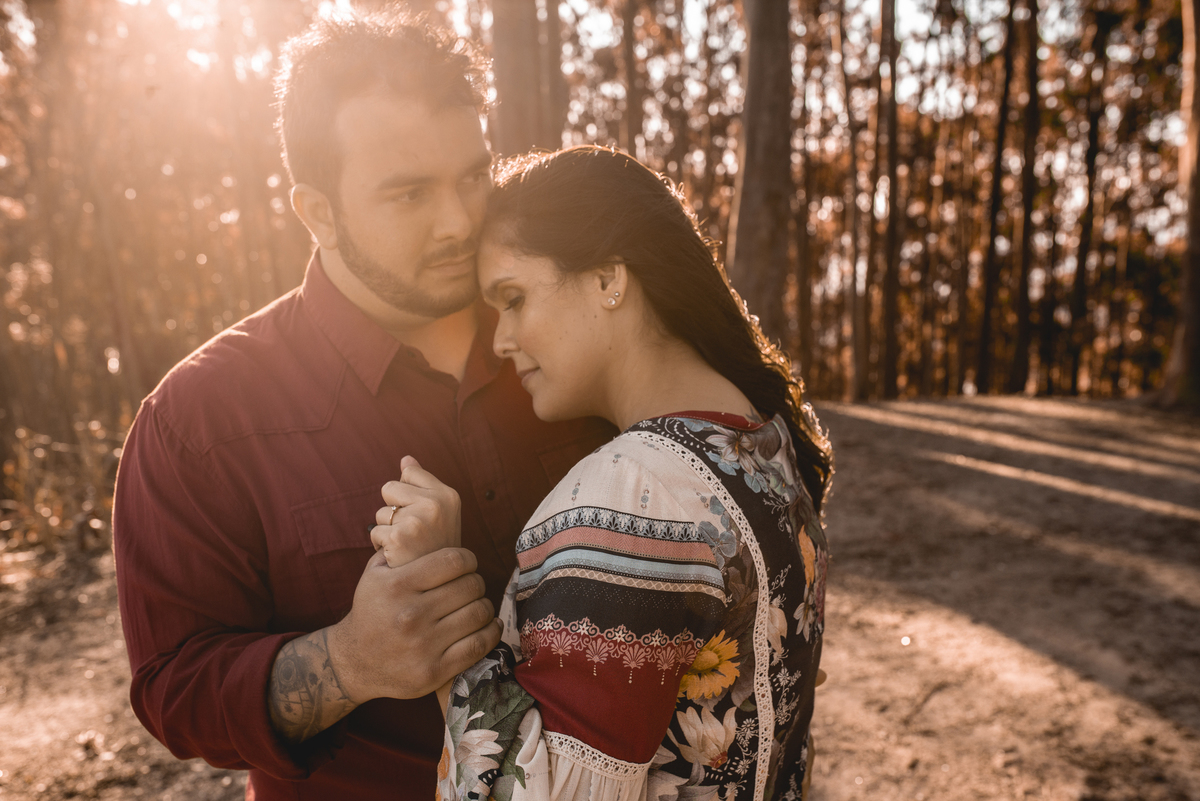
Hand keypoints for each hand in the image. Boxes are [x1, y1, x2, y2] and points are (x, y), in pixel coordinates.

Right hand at [327, 547, 500, 703]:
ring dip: (484, 606)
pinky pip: (478, 645)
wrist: (354, 663)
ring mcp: (423, 645)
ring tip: (477, 605)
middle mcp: (410, 615)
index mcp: (397, 586)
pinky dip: (491, 632)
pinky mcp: (435, 671)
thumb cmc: (371, 612)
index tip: (466, 564)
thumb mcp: (374, 574)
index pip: (454, 560)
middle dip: (476, 582)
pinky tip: (488, 625)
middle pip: (470, 586)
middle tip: (470, 586)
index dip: (468, 559)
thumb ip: (400, 549)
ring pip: (478, 613)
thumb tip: (429, 526)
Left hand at [372, 456, 461, 567]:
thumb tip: (406, 458)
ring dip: (388, 529)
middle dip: (394, 509)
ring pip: (381, 512)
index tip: (423, 516)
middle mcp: (437, 504)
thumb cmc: (434, 545)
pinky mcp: (399, 537)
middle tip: (413, 532)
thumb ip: (422, 483)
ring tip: (407, 544)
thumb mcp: (437, 511)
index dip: (409, 495)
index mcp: (448, 495)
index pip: (409, 472)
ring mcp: (418, 520)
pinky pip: (375, 531)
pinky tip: (399, 555)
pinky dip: (381, 545)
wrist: (437, 585)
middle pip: (390, 487)